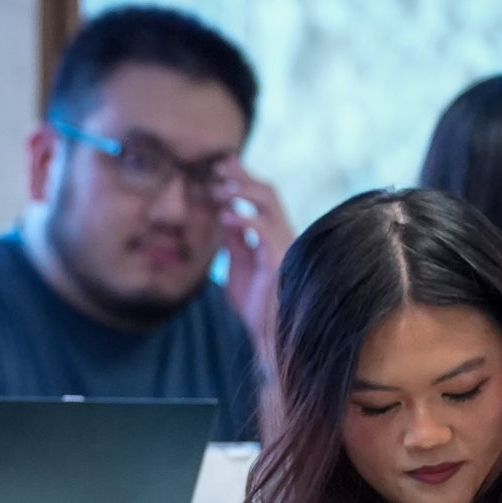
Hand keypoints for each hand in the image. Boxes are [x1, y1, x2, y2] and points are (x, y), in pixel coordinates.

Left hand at [214, 161, 293, 344]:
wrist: (267, 336)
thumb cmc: (255, 307)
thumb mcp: (237, 269)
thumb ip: (233, 245)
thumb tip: (224, 217)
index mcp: (272, 236)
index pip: (260, 198)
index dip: (243, 179)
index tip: (220, 166)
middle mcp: (282, 235)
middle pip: (267, 191)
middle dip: (243, 175)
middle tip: (218, 166)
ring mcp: (284, 244)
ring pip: (268, 202)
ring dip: (242, 190)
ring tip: (218, 189)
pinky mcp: (279, 258)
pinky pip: (263, 229)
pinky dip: (243, 218)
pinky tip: (225, 217)